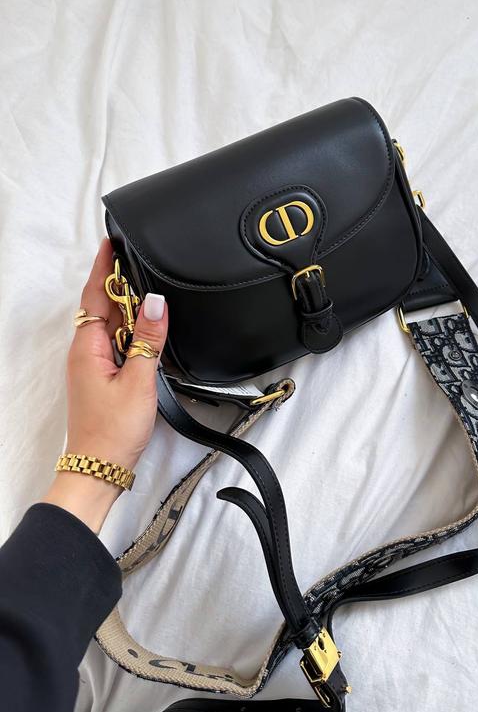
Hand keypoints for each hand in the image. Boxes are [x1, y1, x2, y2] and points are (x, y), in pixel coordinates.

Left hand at [43, 239, 168, 531]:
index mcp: (88, 347)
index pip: (94, 296)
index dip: (104, 268)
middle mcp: (86, 352)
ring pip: (112, 325)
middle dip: (121, 284)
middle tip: (142, 263)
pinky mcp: (103, 377)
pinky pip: (117, 343)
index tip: (112, 243)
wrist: (100, 468)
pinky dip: (132, 332)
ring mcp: (94, 365)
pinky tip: (148, 332)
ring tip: (150, 294)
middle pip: (103, 307)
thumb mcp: (139, 381)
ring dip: (129, 309)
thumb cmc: (113, 430)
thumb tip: (157, 302)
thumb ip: (149, 339)